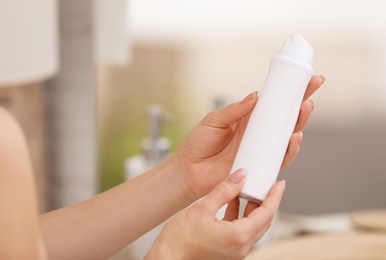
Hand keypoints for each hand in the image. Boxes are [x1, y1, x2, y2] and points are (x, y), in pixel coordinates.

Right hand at [146, 169, 284, 259]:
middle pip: (263, 221)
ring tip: (248, 190)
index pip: (266, 213)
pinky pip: (241, 232)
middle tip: (266, 184)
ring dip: (253, 208)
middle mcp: (240, 247)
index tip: (279, 184)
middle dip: (266, 201)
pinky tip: (232, 203)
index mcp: (238, 236)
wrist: (167, 259)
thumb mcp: (202, 208)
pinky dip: (241, 216)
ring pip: (253, 227)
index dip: (274, 196)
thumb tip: (240, 176)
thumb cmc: (179, 239)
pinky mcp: (227, 251)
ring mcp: (234, 251)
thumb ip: (224, 191)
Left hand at [174, 75, 323, 199]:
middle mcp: (258, 135)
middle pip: (286, 119)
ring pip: (287, 138)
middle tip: (313, 88)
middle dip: (302, 103)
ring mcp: (260, 151)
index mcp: (248, 120)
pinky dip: (289, 150)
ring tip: (305, 108)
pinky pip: (279, 160)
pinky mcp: (258, 168)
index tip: (307, 78)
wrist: (188, 170)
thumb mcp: (214, 121)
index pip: (273, 104)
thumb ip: (234, 110)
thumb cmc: (198, 144)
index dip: (290, 92)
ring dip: (299, 124)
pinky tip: (294, 138)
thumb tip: (256, 96)